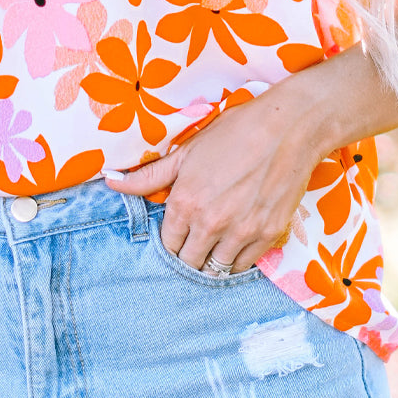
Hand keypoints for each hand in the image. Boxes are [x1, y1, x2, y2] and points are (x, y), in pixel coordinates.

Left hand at [104, 85, 322, 273]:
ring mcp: (241, 232)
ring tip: (215, 245)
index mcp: (185, 203)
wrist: (287, 128)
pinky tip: (237, 243)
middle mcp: (210, 223)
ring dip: (213, 261)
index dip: (171, 241)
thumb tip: (109, 182)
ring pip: (217, 269)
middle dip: (189, 255)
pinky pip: (245, 265)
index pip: (167, 245)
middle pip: (190, 262)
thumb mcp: (186, 151)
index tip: (177, 234)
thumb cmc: (235, 133)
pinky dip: (238, 259)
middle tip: (195, 242)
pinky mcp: (269, 235)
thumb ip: (148, 176)